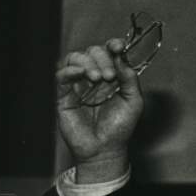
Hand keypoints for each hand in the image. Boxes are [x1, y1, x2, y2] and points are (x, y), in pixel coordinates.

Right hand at [55, 38, 143, 183]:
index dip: (113, 46)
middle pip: (92, 52)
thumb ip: (130, 79)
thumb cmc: (119, 128)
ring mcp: (78, 85)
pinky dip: (70, 70)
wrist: (104, 149)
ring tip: (97, 78)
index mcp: (112, 77)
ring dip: (87, 62)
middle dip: (102, 59)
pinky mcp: (63, 95)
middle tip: (109, 76)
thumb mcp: (134, 102)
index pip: (109, 53)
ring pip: (75, 58)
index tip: (118, 46)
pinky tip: (81, 74)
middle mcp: (94, 77)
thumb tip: (122, 57)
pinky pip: (61, 75)